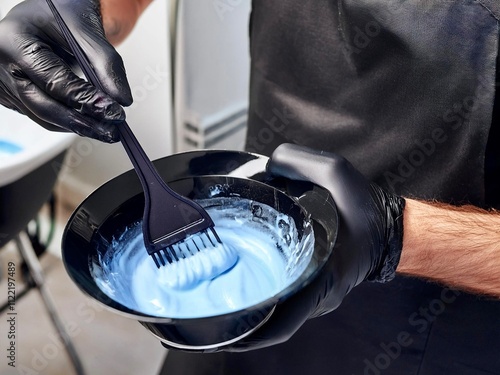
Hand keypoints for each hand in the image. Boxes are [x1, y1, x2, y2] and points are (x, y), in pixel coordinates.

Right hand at [0, 0, 131, 141]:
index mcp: (14, 40)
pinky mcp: (14, 96)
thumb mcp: (85, 27)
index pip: (53, 81)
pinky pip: (43, 116)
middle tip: (112, 131)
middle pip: (44, 106)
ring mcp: (6, 83)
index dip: (86, 100)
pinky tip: (91, 122)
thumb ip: (105, 62)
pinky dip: (69, 121)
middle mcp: (3, 64)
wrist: (49, 12)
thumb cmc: (62, 12)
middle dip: (82, 122)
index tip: (113, 112)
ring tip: (107, 130)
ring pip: (44, 117)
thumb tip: (121, 99)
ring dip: (78, 127)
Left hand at [226, 143, 405, 350]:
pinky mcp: (314, 292)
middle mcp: (320, 294)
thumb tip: (261, 170)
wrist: (386, 229)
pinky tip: (241, 287)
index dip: (255, 334)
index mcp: (325, 273)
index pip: (287, 316)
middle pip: (275, 320)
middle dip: (241, 325)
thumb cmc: (365, 207)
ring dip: (249, 313)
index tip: (225, 338)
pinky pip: (284, 301)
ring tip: (214, 305)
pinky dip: (262, 300)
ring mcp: (317, 298)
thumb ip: (298, 161)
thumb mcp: (335, 171)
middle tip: (204, 319)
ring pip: (278, 313)